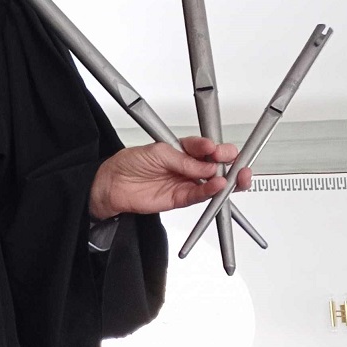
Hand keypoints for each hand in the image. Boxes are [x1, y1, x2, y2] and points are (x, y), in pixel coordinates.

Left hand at [88, 136, 252, 219]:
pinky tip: (219, 186)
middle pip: (215, 165)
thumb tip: (206, 165)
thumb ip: (182, 161)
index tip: (218, 148)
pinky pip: (201, 195)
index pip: (205, 147)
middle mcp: (186, 166)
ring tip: (234, 176)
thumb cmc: (129, 163)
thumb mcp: (156, 153)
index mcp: (181, 150)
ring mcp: (185, 182)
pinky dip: (211, 191)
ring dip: (227, 179)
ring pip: (213, 182)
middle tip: (234, 161)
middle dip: (229, 162)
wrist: (112, 184)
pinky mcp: (181, 198)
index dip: (215, 148)